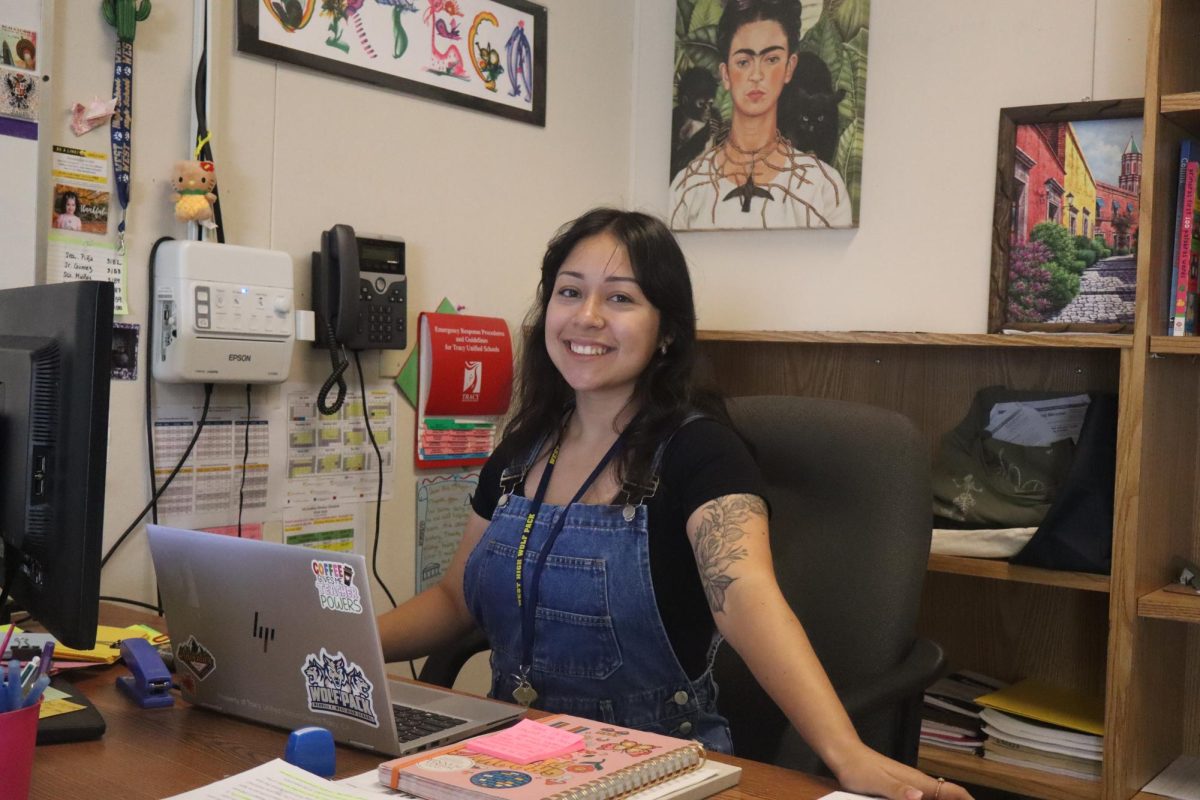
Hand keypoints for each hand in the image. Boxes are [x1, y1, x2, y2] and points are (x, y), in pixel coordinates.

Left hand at [832, 745, 972, 799]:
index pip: (952, 791)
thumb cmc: (859, 768)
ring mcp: (909, 786)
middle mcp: (918, 784)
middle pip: (948, 797)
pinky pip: (921, 799)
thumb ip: (897, 789)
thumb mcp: (877, 782)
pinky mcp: (900, 789)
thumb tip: (919, 796)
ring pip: (936, 799)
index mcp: (917, 783)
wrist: (844, 754)